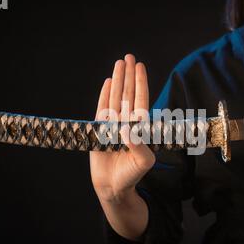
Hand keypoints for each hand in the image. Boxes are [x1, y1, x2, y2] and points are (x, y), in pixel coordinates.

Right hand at [90, 54, 154, 203]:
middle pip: (128, 93)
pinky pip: (102, 108)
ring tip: (119, 64)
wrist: (112, 186)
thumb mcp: (143, 162)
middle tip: (129, 57)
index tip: (140, 66)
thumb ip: (140, 146)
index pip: (140, 100)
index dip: (140, 83)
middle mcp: (127, 122)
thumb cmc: (131, 175)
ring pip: (116, 97)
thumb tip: (127, 128)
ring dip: (117, 81)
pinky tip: (108, 82)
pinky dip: (105, 95)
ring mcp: (113, 124)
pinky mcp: (100, 129)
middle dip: (128, 75)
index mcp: (139, 127)